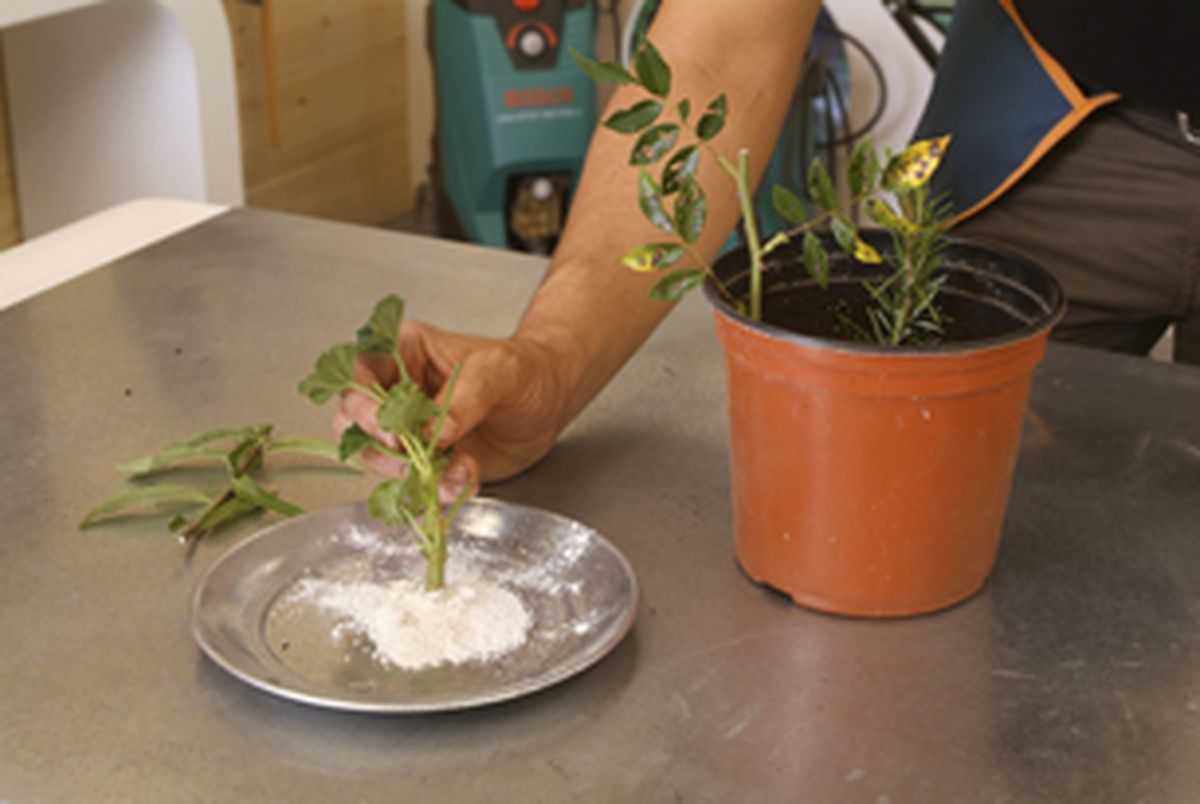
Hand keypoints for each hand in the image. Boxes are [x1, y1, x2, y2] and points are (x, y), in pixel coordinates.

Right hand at [333, 319, 568, 497]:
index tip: (391, 432)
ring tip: (455, 471)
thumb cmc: (525, 370)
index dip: (363, 403)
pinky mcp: (424, 460)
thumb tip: (435, 433)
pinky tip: (466, 481)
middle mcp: (396, 390)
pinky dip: (436, 490)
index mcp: (405, 352)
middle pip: (353, 420)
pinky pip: (412, 482)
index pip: (360, 372)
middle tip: (410, 459)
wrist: (549, 403)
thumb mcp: (501, 371)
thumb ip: (467, 397)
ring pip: (376, 459)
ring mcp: (407, 428)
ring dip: (410, 474)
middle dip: (379, 448)